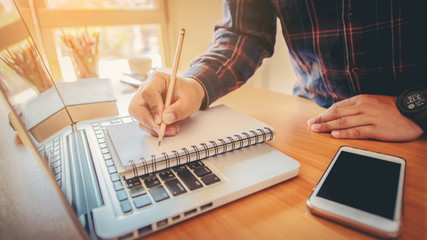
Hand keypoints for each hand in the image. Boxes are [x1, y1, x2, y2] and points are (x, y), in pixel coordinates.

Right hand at [128, 72, 204, 136]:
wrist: (188, 96)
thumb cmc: (188, 93)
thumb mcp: (189, 100)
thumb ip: (179, 109)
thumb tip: (166, 119)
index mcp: (156, 80)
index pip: (147, 93)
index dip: (153, 108)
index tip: (161, 120)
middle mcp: (146, 90)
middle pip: (135, 108)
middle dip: (148, 122)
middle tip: (162, 130)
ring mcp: (144, 102)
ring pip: (140, 119)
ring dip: (154, 128)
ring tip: (173, 129)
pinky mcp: (146, 113)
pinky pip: (145, 124)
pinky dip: (156, 130)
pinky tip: (169, 129)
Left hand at [307, 94, 423, 141]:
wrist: (413, 112)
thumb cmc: (392, 109)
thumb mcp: (372, 102)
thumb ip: (356, 107)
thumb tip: (339, 113)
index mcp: (361, 100)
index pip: (337, 107)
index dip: (324, 114)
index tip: (314, 119)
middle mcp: (363, 107)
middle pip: (338, 114)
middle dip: (322, 120)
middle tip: (310, 125)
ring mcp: (370, 117)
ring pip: (344, 122)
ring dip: (328, 126)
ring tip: (317, 130)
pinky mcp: (377, 128)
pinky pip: (358, 131)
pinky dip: (345, 133)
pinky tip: (335, 135)